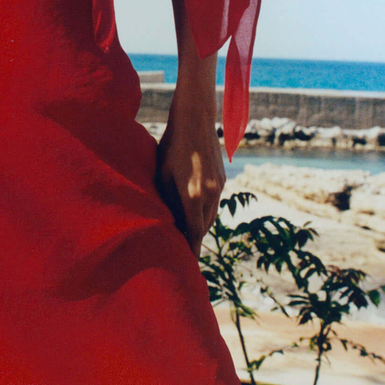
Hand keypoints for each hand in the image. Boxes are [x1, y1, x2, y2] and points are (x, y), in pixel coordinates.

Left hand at [154, 105, 224, 257]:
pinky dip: (205, 212)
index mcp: (192, 195)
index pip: (193, 232)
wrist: (195, 120)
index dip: (191, 250)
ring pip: (211, 216)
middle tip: (183, 254)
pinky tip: (194, 212)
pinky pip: (214, 203)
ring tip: (187, 235)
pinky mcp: (223, 179)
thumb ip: (166, 199)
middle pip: (203, 227)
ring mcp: (219, 187)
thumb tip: (167, 220)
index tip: (187, 265)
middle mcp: (210, 195)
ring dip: (200, 226)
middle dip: (194, 240)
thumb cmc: (171, 146)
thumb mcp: (161, 174)